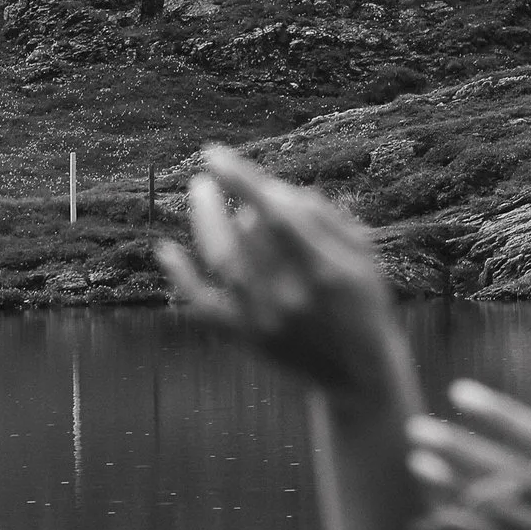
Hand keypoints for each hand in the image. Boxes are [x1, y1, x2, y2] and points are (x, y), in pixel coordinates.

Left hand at [158, 145, 416, 404]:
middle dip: (244, 200)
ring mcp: (266, 320)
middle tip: (242, 183)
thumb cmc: (364, 304)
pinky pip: (205, 306)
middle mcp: (292, 296)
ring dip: (207, 220)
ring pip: (224, 259)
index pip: (276, 215)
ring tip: (201, 190)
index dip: (242, 181)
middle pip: (250, 232)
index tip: (214, 152)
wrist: (359, 377)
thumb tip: (272, 189)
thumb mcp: (364, 259)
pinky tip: (166, 250)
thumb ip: (325, 219)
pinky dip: (182, 278)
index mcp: (327, 270)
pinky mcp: (247, 339)